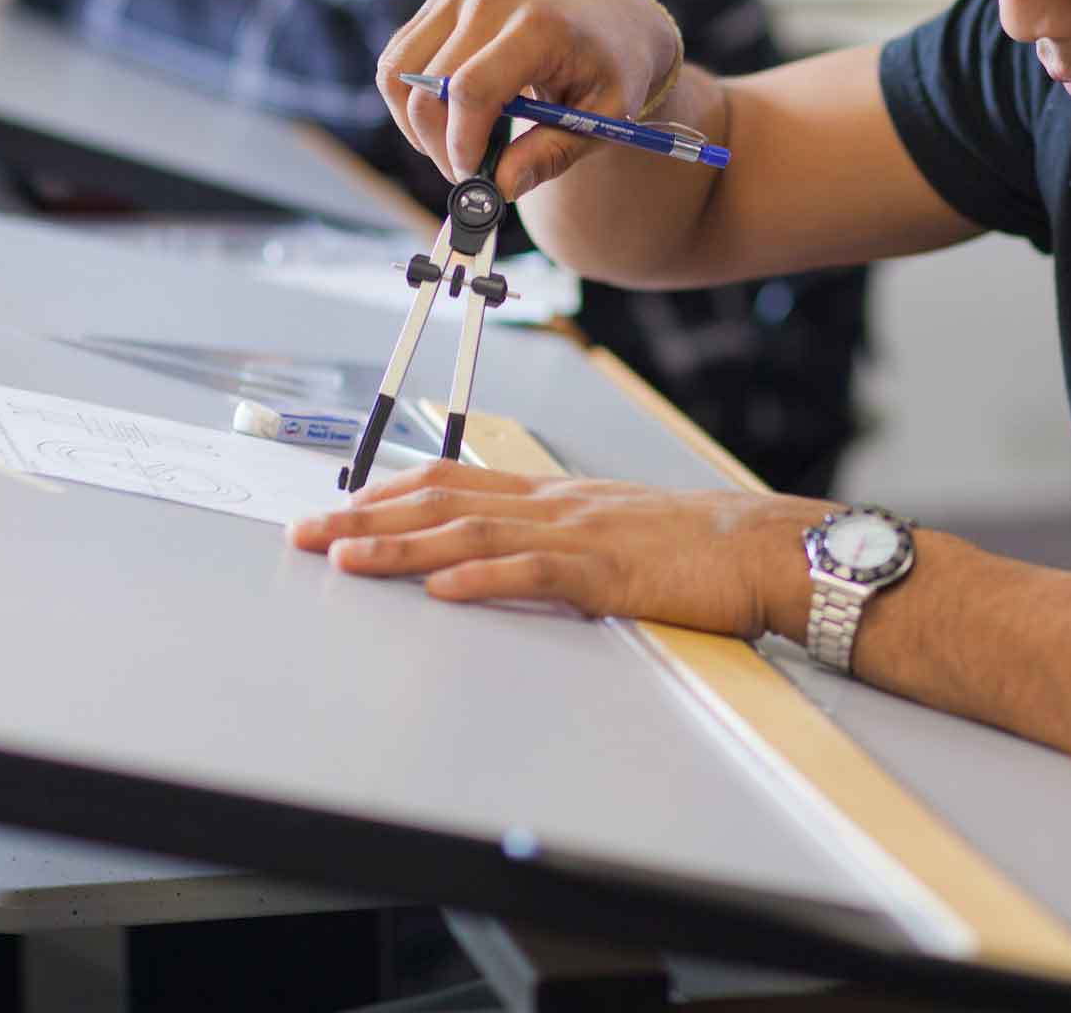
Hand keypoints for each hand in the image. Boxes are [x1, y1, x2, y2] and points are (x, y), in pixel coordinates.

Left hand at [288, 461, 823, 637]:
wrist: (768, 545)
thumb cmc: (700, 545)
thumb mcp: (617, 527)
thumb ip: (562, 537)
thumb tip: (507, 555)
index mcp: (557, 495)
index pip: (456, 479)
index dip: (389, 490)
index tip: (336, 505)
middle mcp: (557, 505)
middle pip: (445, 502)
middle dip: (366, 517)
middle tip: (302, 533)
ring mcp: (581, 536)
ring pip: (474, 534)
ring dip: (403, 547)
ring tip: (345, 556)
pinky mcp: (609, 574)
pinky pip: (536, 575)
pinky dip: (484, 580)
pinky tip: (443, 590)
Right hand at [377, 0, 680, 198]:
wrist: (606, 16)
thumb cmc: (610, 70)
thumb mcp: (603, 119)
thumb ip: (552, 154)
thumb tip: (501, 187)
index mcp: (537, 27)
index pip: (472, 90)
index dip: (462, 144)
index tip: (475, 176)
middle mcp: (489, 2)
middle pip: (426, 88)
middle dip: (438, 144)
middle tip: (469, 173)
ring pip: (397, 74)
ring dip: (415, 125)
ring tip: (457, 145)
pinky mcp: (440, 3)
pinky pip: (397, 61)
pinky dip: (410, 100)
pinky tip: (449, 117)